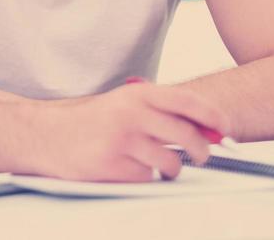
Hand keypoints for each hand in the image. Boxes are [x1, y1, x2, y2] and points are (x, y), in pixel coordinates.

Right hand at [28, 81, 226, 181]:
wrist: (47, 134)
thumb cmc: (90, 121)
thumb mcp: (124, 104)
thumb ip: (161, 112)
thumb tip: (207, 129)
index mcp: (137, 94)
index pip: (187, 102)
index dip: (213, 116)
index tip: (226, 129)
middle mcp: (132, 114)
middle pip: (186, 136)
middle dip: (201, 151)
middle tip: (200, 156)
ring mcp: (122, 140)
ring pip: (170, 163)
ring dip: (171, 170)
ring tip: (159, 166)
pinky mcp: (113, 166)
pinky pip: (148, 179)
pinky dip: (146, 178)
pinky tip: (130, 169)